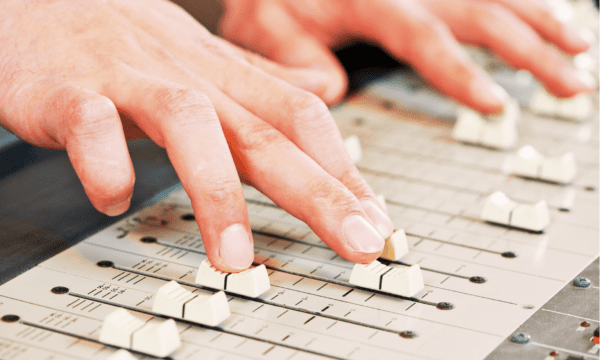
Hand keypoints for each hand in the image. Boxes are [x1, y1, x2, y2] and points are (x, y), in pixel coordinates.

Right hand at [0, 0, 391, 270]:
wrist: (37, 2)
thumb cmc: (125, 42)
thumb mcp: (205, 61)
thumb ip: (262, 88)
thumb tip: (322, 97)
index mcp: (223, 77)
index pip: (300, 120)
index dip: (345, 170)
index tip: (376, 220)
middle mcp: (189, 79)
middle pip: (266, 135)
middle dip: (320, 193)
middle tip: (358, 243)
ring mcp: (130, 81)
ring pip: (189, 130)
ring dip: (218, 197)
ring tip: (235, 259)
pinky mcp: (70, 91)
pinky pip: (93, 126)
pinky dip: (106, 164)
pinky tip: (114, 200)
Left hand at [220, 0, 593, 112]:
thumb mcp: (266, 33)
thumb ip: (299, 67)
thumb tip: (334, 93)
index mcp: (371, 2)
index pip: (427, 39)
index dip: (462, 73)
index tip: (497, 105)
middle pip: (480, 13)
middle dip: (530, 50)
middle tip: (572, 85)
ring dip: (539, 20)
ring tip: (578, 47)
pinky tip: (543, 10)